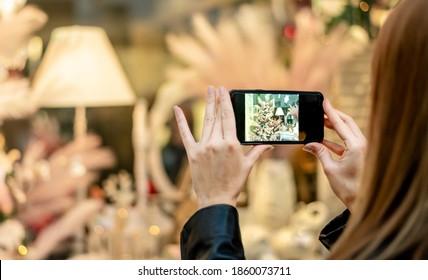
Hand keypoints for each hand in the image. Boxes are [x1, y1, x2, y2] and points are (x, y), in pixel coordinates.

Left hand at [174, 86, 272, 208]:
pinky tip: (176, 109)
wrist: (216, 199)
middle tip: (215, 88)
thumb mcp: (248, 166)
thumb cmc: (234, 184)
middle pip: (217, 117)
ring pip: (206, 122)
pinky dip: (181, 122)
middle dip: (216, 101)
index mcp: (232, 144)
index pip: (228, 117)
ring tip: (208, 93)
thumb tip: (270, 144)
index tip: (224, 90)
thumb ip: (258, 151)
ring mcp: (203, 147)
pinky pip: (186, 135)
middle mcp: (216, 143)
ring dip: (207, 106)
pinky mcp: (192, 154)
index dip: (226, 102)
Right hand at [303, 99, 365, 210]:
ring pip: (347, 132)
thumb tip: (308, 144)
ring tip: (320, 122)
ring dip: (334, 127)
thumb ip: (320, 153)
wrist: (363, 202)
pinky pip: (346, 142)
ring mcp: (363, 149)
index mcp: (356, 146)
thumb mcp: (330, 169)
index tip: (324, 101)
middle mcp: (362, 144)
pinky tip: (322, 140)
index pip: (341, 124)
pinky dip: (335, 140)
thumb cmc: (349, 188)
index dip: (330, 112)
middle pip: (347, 123)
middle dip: (333, 116)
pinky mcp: (360, 155)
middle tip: (321, 110)